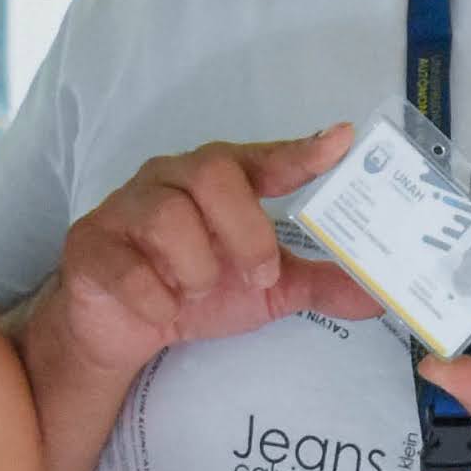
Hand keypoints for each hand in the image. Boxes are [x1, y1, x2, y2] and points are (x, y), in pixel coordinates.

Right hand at [30, 130, 382, 392]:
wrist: (120, 328)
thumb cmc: (194, 287)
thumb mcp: (265, 289)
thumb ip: (319, 285)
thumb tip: (380, 296)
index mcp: (220, 181)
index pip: (263, 157)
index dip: (300, 151)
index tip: (342, 142)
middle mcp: (172, 179)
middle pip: (214, 173)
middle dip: (246, 229)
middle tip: (257, 272)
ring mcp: (126, 208)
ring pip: (168, 216)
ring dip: (197, 267)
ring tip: (197, 292)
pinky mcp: (91, 245)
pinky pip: (126, 266)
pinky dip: (154, 296)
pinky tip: (162, 310)